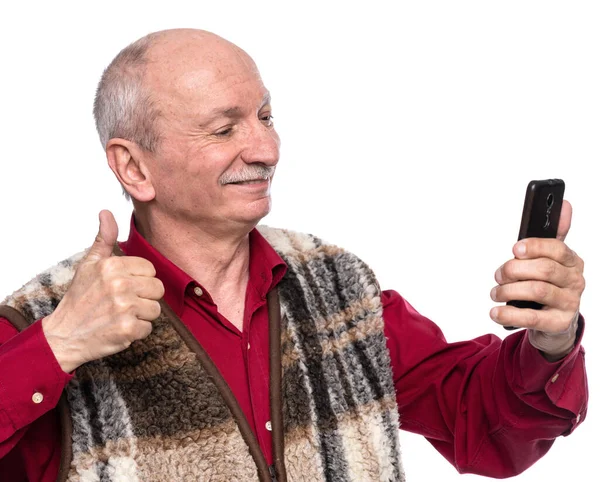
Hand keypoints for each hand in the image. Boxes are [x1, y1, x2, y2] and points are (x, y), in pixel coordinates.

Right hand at [42, 210, 164, 372]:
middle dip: (144, 297)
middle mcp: (119, 284)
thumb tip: (106, 212)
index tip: (124, 287)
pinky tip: (119, 328)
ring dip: (141, 315)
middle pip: (157, 288)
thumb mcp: (89, 264)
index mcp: (112, 266)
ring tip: (121, 315)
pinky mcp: (128, 329)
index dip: (140, 279)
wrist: (64, 335)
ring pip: (156, 309)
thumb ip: (104, 239)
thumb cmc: (80, 299)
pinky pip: (149, 328)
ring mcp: (124, 307)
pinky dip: (136, 331)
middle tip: (124, 303)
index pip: (150, 269)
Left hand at [489, 200, 584, 358]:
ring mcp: (569, 303)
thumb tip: (564, 204)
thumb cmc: (548, 286)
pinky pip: (533, 317)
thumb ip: (553, 235)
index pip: (557, 248)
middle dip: (514, 270)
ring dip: (508, 290)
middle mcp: (575, 281)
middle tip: (498, 275)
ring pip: (537, 290)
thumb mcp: (550, 260)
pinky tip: (496, 312)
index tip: (515, 249)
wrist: (555, 323)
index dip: (534, 247)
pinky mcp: (559, 323)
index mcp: (572, 261)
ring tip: (495, 293)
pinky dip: (509, 314)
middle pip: (544, 269)